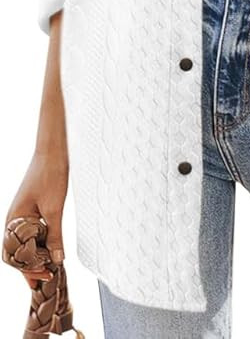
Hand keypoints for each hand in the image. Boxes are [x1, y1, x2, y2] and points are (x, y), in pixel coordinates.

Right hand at [5, 150, 68, 288]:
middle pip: (17, 253)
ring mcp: (21, 215)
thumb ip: (55, 235)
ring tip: (48, 270)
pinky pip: (31, 233)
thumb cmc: (50, 175)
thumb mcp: (55, 208)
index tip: (44, 277)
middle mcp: (14, 220)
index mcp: (13, 221)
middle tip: (47, 278)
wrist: (53, 151)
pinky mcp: (31, 210)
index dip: (27, 270)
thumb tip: (57, 260)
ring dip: (35, 257)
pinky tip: (49, 251)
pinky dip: (39, 244)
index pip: (13, 256)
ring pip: (24, 244)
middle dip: (30, 267)